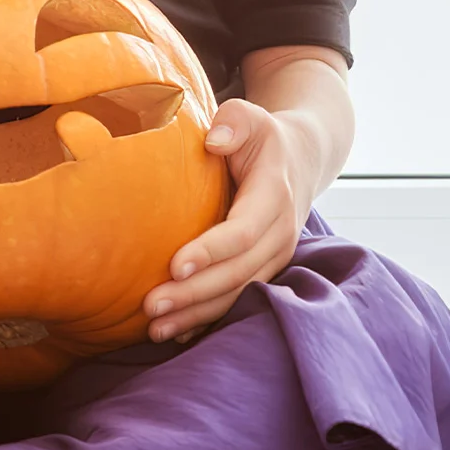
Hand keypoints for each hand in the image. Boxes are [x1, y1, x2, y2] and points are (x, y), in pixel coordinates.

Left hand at [143, 98, 307, 342]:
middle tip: (150, 306)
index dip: (210, 251)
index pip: (242, 232)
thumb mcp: (252, 117)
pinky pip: (238, 299)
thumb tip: (214, 140)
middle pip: (237, 274)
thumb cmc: (262, 136)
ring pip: (237, 294)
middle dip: (194, 294)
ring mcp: (274, 258)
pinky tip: (177, 332)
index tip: (174, 265)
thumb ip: (234, 123)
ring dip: (196, 314)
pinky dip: (208, 317)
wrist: (299, 160)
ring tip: (154, 329)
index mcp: (274, 198)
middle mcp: (279, 235)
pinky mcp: (262, 268)